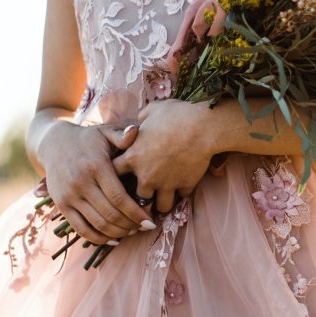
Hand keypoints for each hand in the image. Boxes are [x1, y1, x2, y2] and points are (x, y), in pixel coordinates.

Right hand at [39, 121, 155, 244]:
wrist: (53, 144)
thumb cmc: (88, 139)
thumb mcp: (105, 132)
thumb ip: (122, 135)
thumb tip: (136, 132)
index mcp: (96, 167)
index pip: (119, 198)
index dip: (136, 213)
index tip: (151, 221)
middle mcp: (81, 183)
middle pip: (110, 214)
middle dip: (131, 225)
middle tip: (146, 227)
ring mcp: (69, 196)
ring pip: (97, 224)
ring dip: (118, 232)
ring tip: (133, 231)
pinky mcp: (62, 206)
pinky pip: (81, 228)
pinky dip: (98, 238)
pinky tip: (114, 240)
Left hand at [113, 99, 216, 213]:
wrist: (202, 127)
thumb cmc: (175, 115)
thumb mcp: (152, 110)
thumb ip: (142, 119)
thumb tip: (140, 121)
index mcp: (133, 157)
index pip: (113, 173)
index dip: (117, 174)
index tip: (123, 172)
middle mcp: (146, 175)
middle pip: (134, 197)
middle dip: (139, 195)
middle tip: (144, 193)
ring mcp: (166, 183)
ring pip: (160, 206)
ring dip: (161, 202)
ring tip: (164, 199)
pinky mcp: (185, 185)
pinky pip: (181, 197)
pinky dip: (182, 192)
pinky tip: (184, 185)